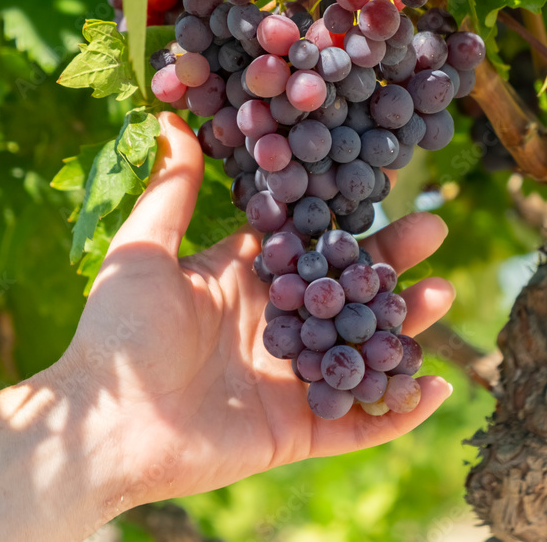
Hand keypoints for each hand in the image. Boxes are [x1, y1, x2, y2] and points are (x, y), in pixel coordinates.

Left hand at [59, 111, 455, 507]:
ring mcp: (290, 380)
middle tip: (434, 231)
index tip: (387, 182)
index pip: (310, 244)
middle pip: (347, 293)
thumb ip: (172, 190)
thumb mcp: (143, 252)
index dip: (346, 216)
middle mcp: (274, 327)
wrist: (105, 427)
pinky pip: (358, 422)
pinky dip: (398, 411)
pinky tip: (437, 387)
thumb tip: (170, 117)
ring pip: (361, 351)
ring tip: (441, 295)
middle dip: (391, 265)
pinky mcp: (297, 431)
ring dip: (404, 329)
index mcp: (245, 282)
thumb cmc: (119, 335)